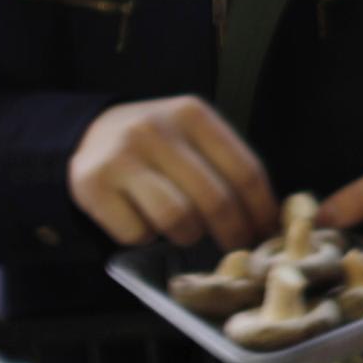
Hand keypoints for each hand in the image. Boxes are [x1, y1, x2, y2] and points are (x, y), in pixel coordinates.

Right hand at [67, 96, 279, 251]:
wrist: (90, 134)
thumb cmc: (158, 145)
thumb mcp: (194, 137)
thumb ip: (228, 166)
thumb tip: (272, 218)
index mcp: (192, 114)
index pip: (245, 171)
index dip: (262, 210)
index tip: (268, 233)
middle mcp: (155, 130)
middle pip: (216, 200)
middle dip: (233, 233)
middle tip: (236, 248)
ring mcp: (121, 157)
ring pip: (177, 219)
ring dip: (188, 236)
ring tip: (185, 230)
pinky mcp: (93, 186)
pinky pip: (137, 232)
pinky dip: (146, 237)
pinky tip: (145, 222)